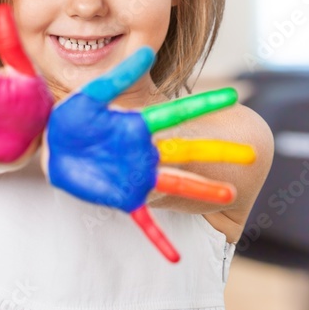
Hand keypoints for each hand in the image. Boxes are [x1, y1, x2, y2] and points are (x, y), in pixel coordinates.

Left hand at [46, 47, 256, 262]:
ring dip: (201, 190)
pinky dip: (158, 239)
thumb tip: (146, 51)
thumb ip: (117, 77)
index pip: (176, 112)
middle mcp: (146, 152)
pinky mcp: (124, 197)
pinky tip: (174, 257)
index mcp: (138, 125)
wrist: (56, 148)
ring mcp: (139, 176)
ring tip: (229, 194)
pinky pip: (143, 222)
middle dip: (217, 152)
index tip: (231, 94)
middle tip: (252, 154)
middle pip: (187, 151)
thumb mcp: (91, 95)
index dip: (202, 104)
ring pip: (176, 184)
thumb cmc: (75, 120)